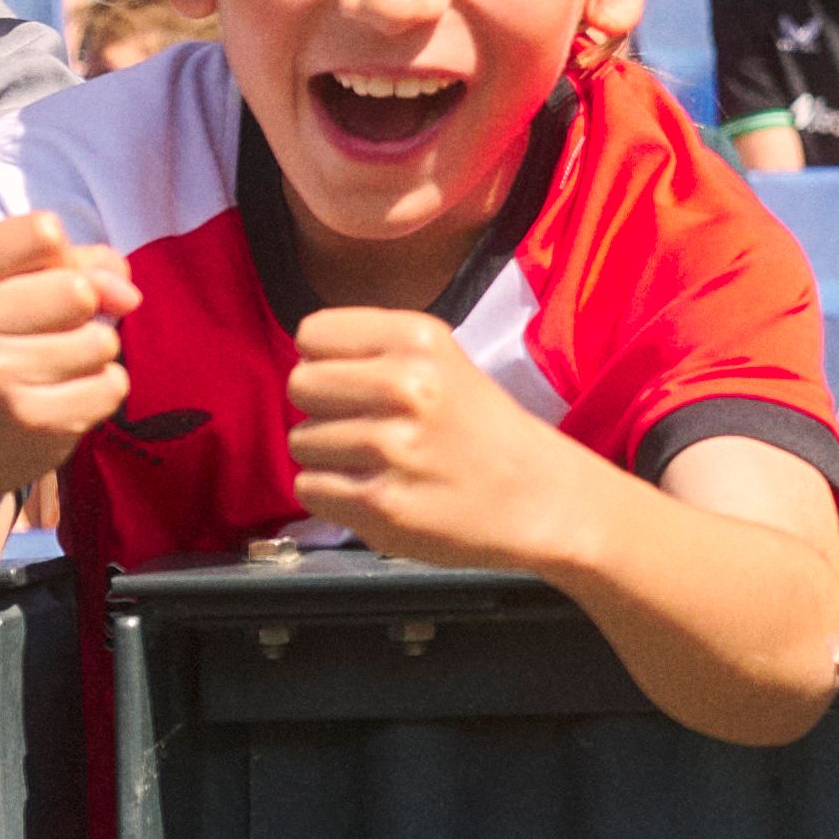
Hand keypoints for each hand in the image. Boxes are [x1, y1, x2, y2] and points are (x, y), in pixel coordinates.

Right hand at [0, 205, 138, 519]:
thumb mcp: (5, 288)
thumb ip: (75, 263)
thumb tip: (127, 292)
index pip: (44, 232)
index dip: (62, 256)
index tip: (38, 281)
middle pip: (79, 289)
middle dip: (83, 308)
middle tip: (47, 332)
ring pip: (101, 341)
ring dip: (92, 352)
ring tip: (50, 368)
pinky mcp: (32, 422)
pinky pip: (111, 385)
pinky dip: (99, 389)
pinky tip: (59, 398)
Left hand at [284, 308, 587, 570]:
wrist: (539, 499)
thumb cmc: (483, 429)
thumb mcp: (442, 362)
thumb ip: (376, 354)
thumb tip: (304, 362)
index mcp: (418, 339)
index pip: (313, 334)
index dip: (326, 361)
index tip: (355, 381)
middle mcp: (403, 385)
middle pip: (299, 385)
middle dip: (322, 408)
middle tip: (363, 425)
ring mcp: (390, 447)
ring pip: (301, 442)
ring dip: (330, 457)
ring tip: (379, 464)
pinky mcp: (380, 504)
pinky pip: (310, 488)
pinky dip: (334, 495)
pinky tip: (375, 492)